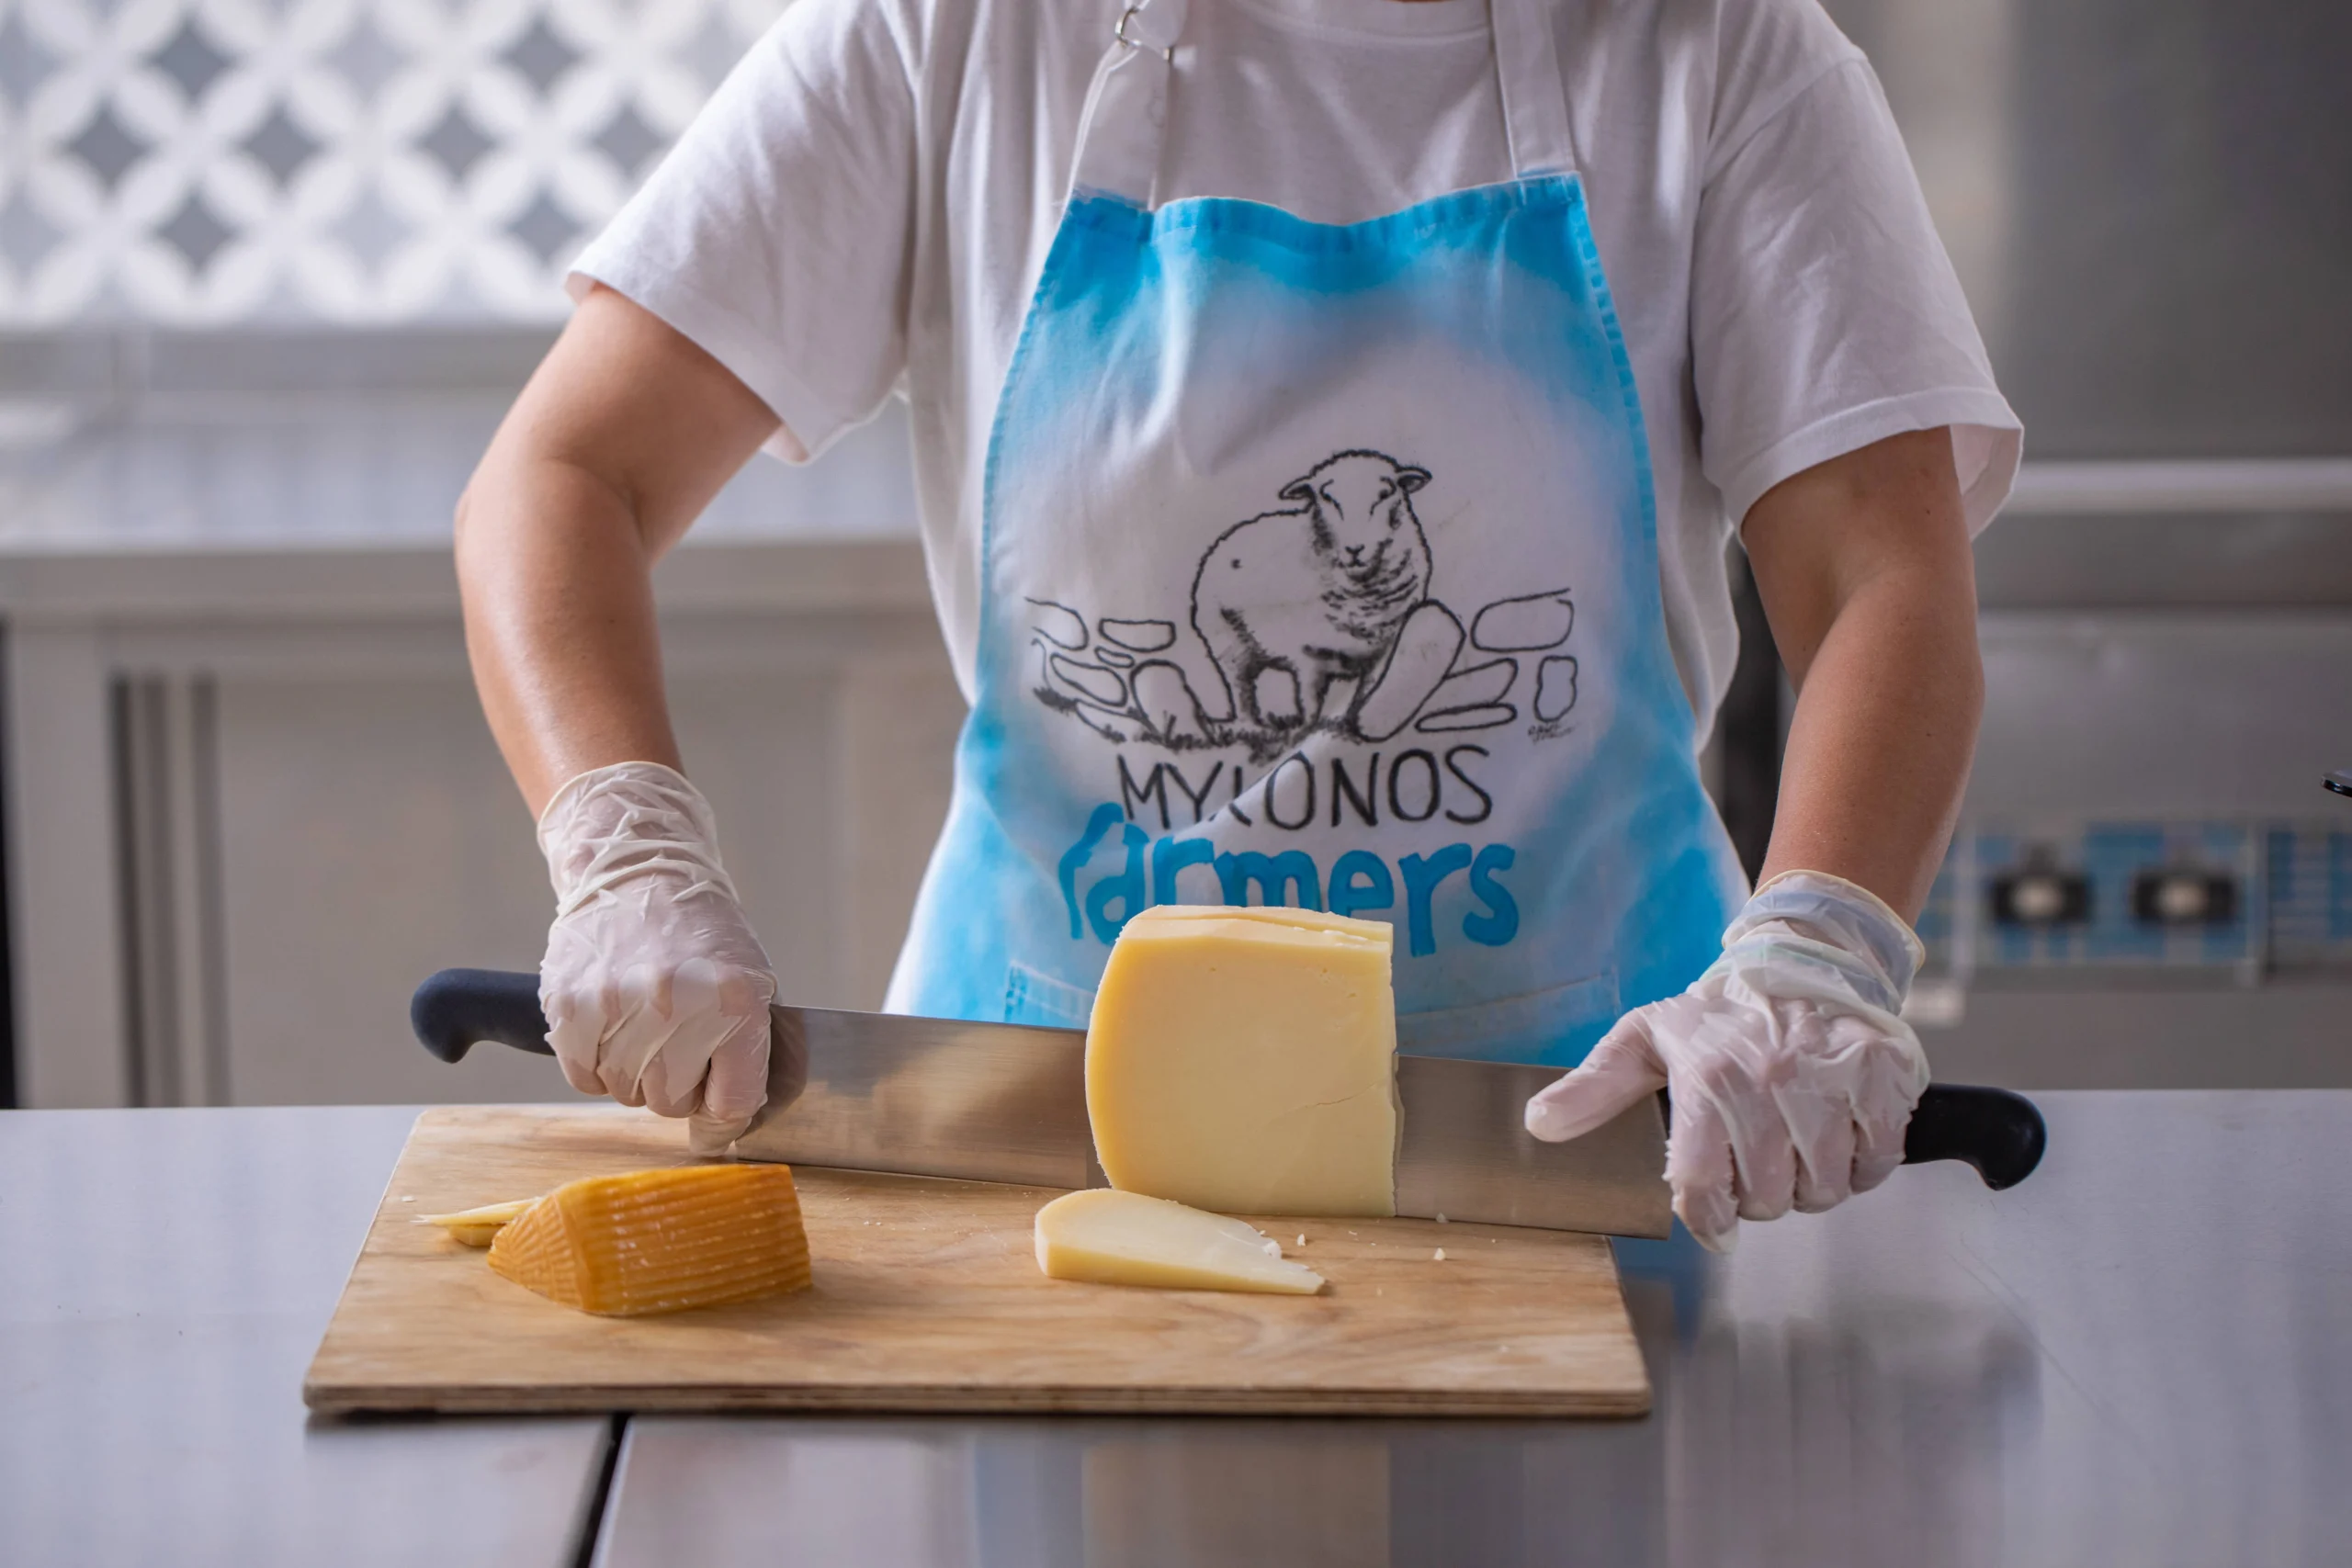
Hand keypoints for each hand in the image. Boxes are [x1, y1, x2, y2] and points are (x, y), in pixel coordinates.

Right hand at [537, 761, 775, 1153]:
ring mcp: (620, 1005)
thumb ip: (746, 1051)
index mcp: (735, 1001)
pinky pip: (583, 1077)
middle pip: (671, 1103)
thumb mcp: (750, 979)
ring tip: (643, 1026)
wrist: (639, 869)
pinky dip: (596, 1063)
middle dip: (677, 1084)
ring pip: (625, 1093)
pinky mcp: (571, 1005)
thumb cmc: (701, 931)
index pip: (733, 1104)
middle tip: (676, 1044)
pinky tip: (610, 1026)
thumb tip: (729, 1126)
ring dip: (634, 1072)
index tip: (716, 1104)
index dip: (724, 1111)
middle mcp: (679, 1005)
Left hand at [1524, 871, 1929, 1250]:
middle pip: (1767, 1199)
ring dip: (1810, 1180)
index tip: (1713, 1220)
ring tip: (1796, 1137)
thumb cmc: (1721, 1013)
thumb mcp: (1646, 1040)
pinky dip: (1861, 1160)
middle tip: (1757, 1154)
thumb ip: (1593, 1088)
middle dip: (1760, 1193)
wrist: (1807, 960)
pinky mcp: (1883, 1081)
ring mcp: (1832, 1083)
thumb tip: (1539, 1124)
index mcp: (1708, 1079)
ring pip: (1824, 1189)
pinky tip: (1838, 1126)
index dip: (1707, 1218)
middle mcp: (1770, 1083)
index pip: (1701, 1188)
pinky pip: (1876, 1164)